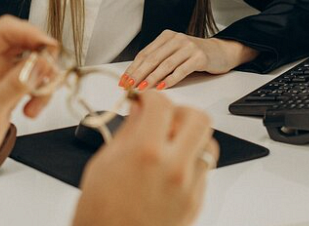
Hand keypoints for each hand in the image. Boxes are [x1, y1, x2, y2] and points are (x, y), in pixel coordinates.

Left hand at [0, 16, 57, 185]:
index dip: (31, 33)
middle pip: (24, 43)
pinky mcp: (7, 89)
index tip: (49, 48)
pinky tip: (31, 109)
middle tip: (48, 78)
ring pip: (32, 63)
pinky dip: (39, 93)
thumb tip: (39, 64)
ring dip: (42, 81)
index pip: (7, 29)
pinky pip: (32, 80)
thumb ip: (15, 85)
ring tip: (36, 102)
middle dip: (41, 60)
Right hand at [72, 90, 217, 225]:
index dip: (152, 96)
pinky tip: (168, 168)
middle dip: (180, 111)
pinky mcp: (195, 203)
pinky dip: (190, 162)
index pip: (163, 104)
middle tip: (163, 117)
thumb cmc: (100, 213)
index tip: (145, 99)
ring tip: (169, 143)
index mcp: (146, 153)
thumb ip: (128, 131)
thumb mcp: (104, 163)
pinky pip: (204, 170)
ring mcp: (188, 187)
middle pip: (199, 119)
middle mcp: (174, 168)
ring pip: (208, 144)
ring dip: (191, 137)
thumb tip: (138, 109)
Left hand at [120, 31, 258, 90]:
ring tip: (142, 89)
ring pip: (165, 65)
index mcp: (166, 36)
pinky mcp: (199, 57)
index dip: (133, 68)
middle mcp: (176, 39)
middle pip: (152, 59)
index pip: (145, 53)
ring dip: (151, 78)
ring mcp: (188, 47)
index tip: (123, 80)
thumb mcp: (174, 52)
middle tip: (128, 86)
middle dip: (138, 74)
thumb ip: (159, 60)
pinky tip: (162, 87)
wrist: (219, 52)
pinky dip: (170, 79)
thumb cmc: (194, 55)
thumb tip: (137, 78)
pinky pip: (181, 70)